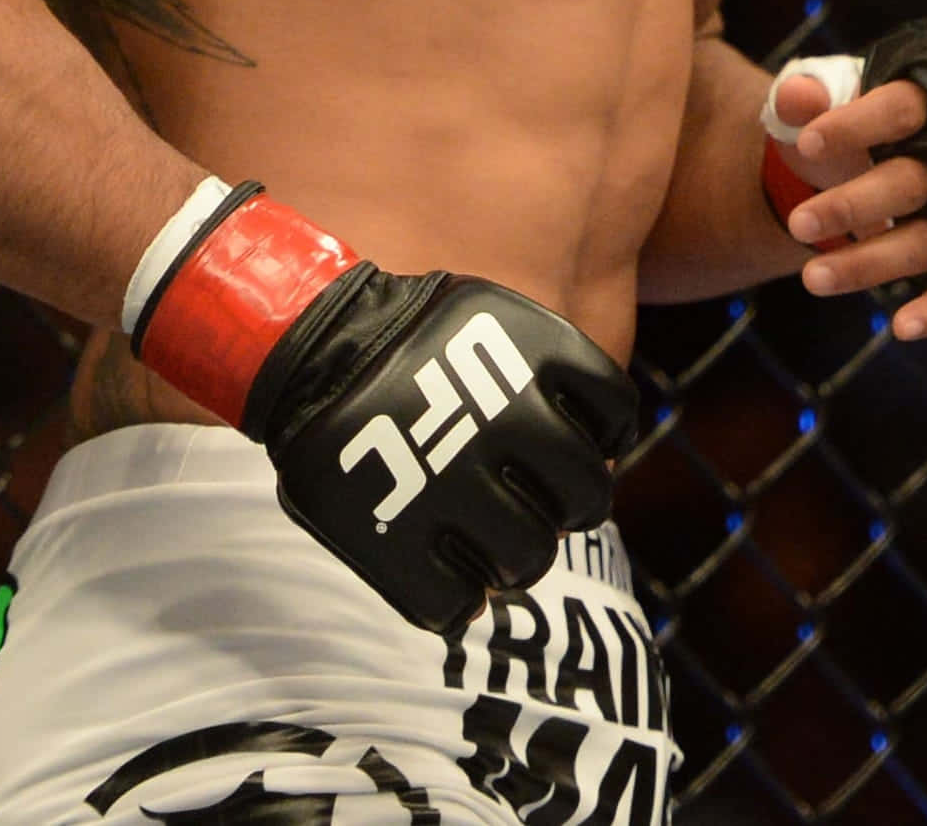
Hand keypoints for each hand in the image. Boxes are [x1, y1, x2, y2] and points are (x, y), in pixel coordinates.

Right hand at [129, 184, 636, 634]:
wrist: (311, 350)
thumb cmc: (410, 340)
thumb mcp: (489, 322)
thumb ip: (549, 375)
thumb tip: (604, 449)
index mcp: (533, 358)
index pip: (615, 416)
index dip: (601, 436)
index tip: (569, 442)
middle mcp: (508, 424)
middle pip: (585, 499)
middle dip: (564, 505)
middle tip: (529, 500)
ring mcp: (457, 490)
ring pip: (529, 560)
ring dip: (514, 554)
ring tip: (485, 534)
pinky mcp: (404, 549)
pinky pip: (459, 605)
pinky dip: (457, 595)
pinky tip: (442, 563)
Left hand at [767, 61, 926, 339]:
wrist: (922, 152)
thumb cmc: (879, 114)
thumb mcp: (844, 90)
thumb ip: (817, 92)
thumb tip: (794, 96)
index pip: (911, 103)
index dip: (858, 124)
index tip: (803, 145)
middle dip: (859, 204)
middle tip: (797, 223)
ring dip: (877, 262)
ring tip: (813, 278)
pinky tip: (900, 326)